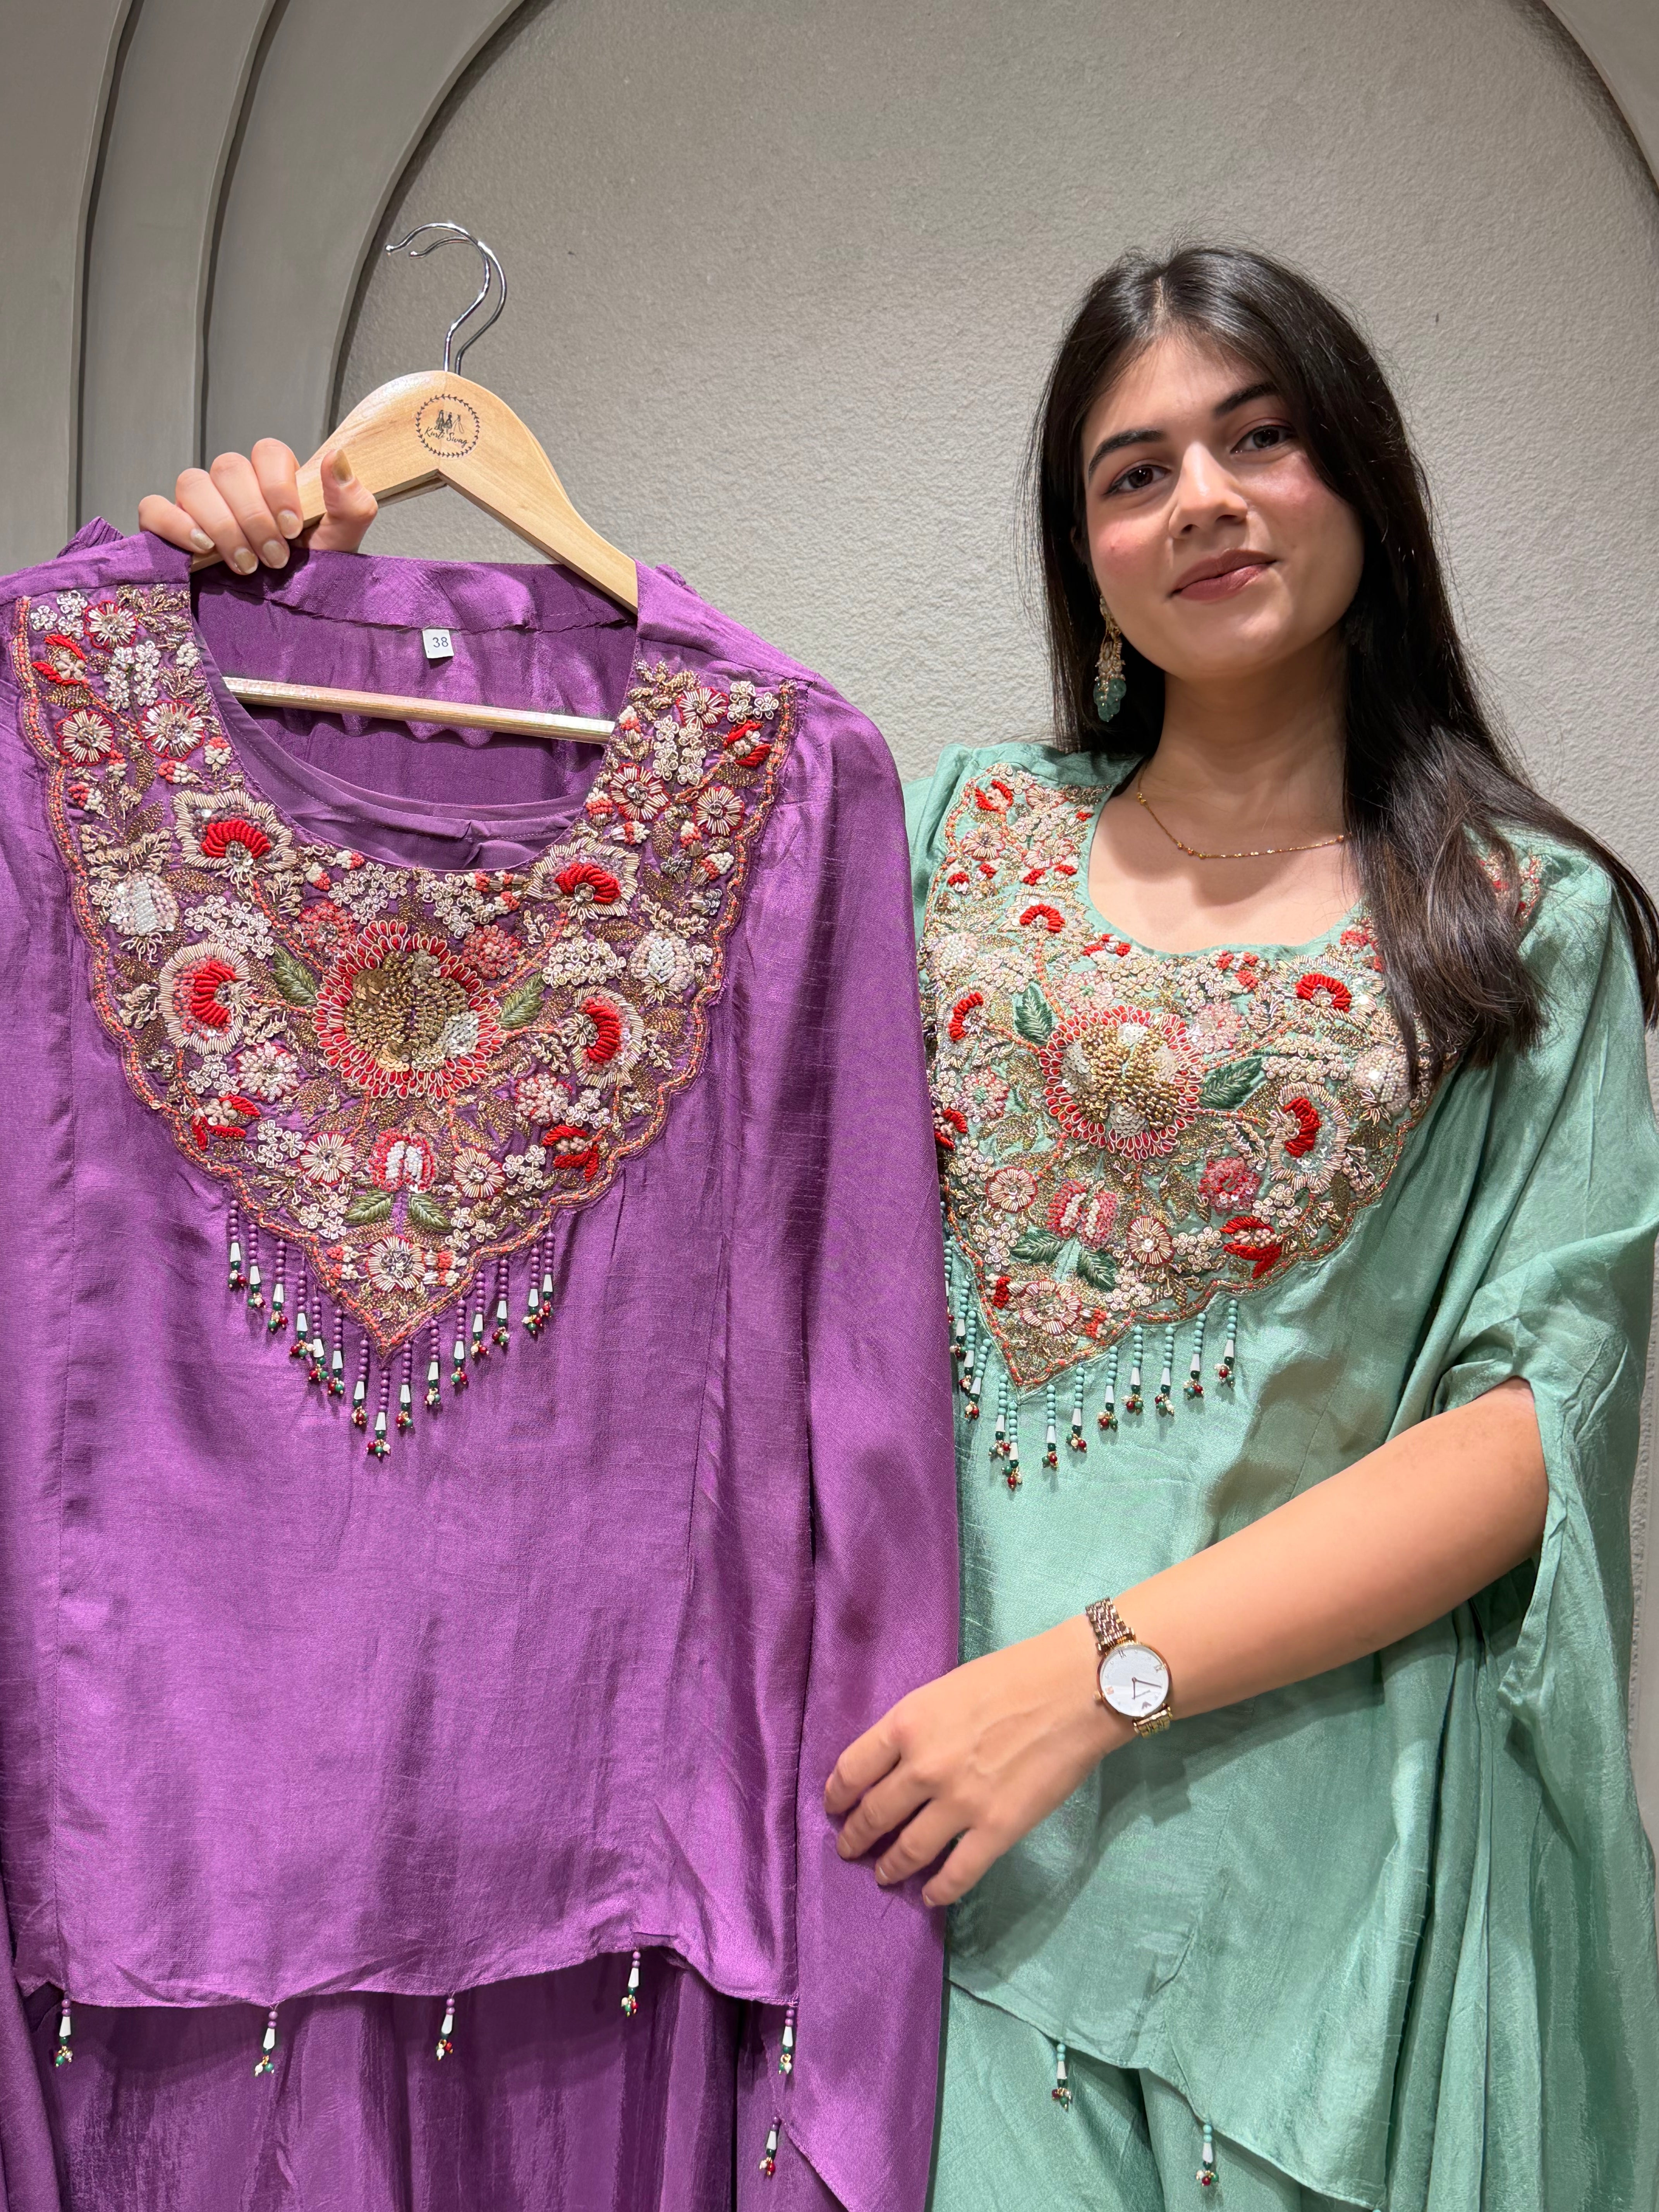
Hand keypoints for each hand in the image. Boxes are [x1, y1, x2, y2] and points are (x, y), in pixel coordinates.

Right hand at [137, 441, 376, 570]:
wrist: (288, 622)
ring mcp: (198, 504)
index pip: (267, 452)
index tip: (292, 528)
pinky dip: (174, 524)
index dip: (277, 486)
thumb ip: (350, 504)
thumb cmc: (311, 578)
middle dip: (253, 517)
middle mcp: (234, 485)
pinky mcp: (168, 527)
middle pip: (229, 468)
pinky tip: (200, 548)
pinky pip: (154, 507)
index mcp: (274, 480)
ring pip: (193, 483)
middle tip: (274, 558)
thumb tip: (338, 458)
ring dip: (222, 525)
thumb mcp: (340, 546)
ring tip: (245, 565)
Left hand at [824, 1616, 1126, 1907]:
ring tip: (883, 1874)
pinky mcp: (996, 1830)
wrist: (1073, 1690)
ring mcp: (959, 1803)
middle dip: (855, 1837)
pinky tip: (930, 1895)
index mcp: (907, 1724)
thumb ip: (915, 1727)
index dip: (837, 1795)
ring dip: (889, 1866)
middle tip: (849, 1848)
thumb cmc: (1012, 1676)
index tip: (835, 1807)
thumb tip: (896, 1761)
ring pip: (908, 1850)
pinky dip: (938, 1890)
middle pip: (873, 1815)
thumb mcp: (944, 1690)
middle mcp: (923, 1767)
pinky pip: (956, 1874)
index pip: (851, 1771)